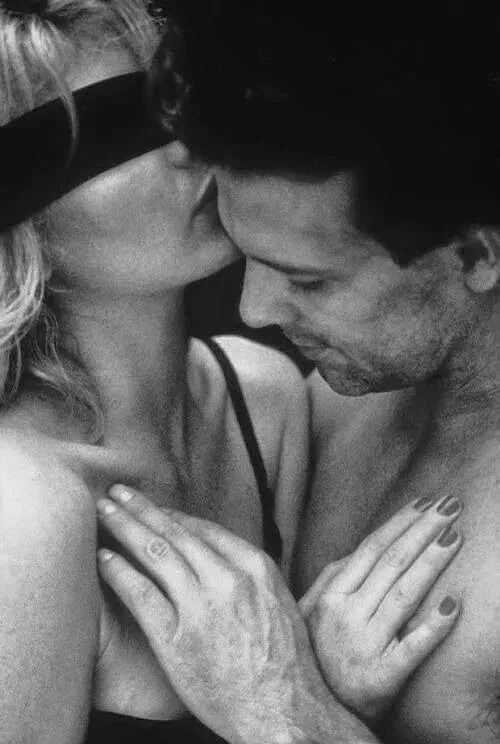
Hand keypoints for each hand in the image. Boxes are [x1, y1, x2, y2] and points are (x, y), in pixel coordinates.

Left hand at [95, 487, 377, 743]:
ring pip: (155, 552)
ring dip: (125, 526)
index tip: (153, 508)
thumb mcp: (280, 603)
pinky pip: (141, 593)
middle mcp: (227, 578)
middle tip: (118, 492)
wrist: (285, 712)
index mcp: (255, 567)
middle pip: (175, 532)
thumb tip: (224, 558)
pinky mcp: (177, 638)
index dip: (172, 514)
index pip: (204, 529)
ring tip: (104, 512)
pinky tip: (103, 558)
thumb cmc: (285, 662)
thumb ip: (250, 576)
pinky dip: (119, 571)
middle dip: (142, 508)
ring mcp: (201, 606)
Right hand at [300, 495, 462, 723]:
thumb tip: (361, 547)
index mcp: (330, 596)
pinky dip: (433, 626)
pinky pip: (412, 648)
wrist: (313, 713)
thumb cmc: (317, 654)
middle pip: (391, 563)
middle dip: (423, 529)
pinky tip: (454, 604)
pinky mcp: (382, 679)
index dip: (400, 523)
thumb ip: (334, 577)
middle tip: (451, 504)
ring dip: (432, 562)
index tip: (425, 501)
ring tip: (456, 535)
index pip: (371, 549)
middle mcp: (345, 616)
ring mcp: (364, 646)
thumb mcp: (311, 611)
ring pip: (403, 595)